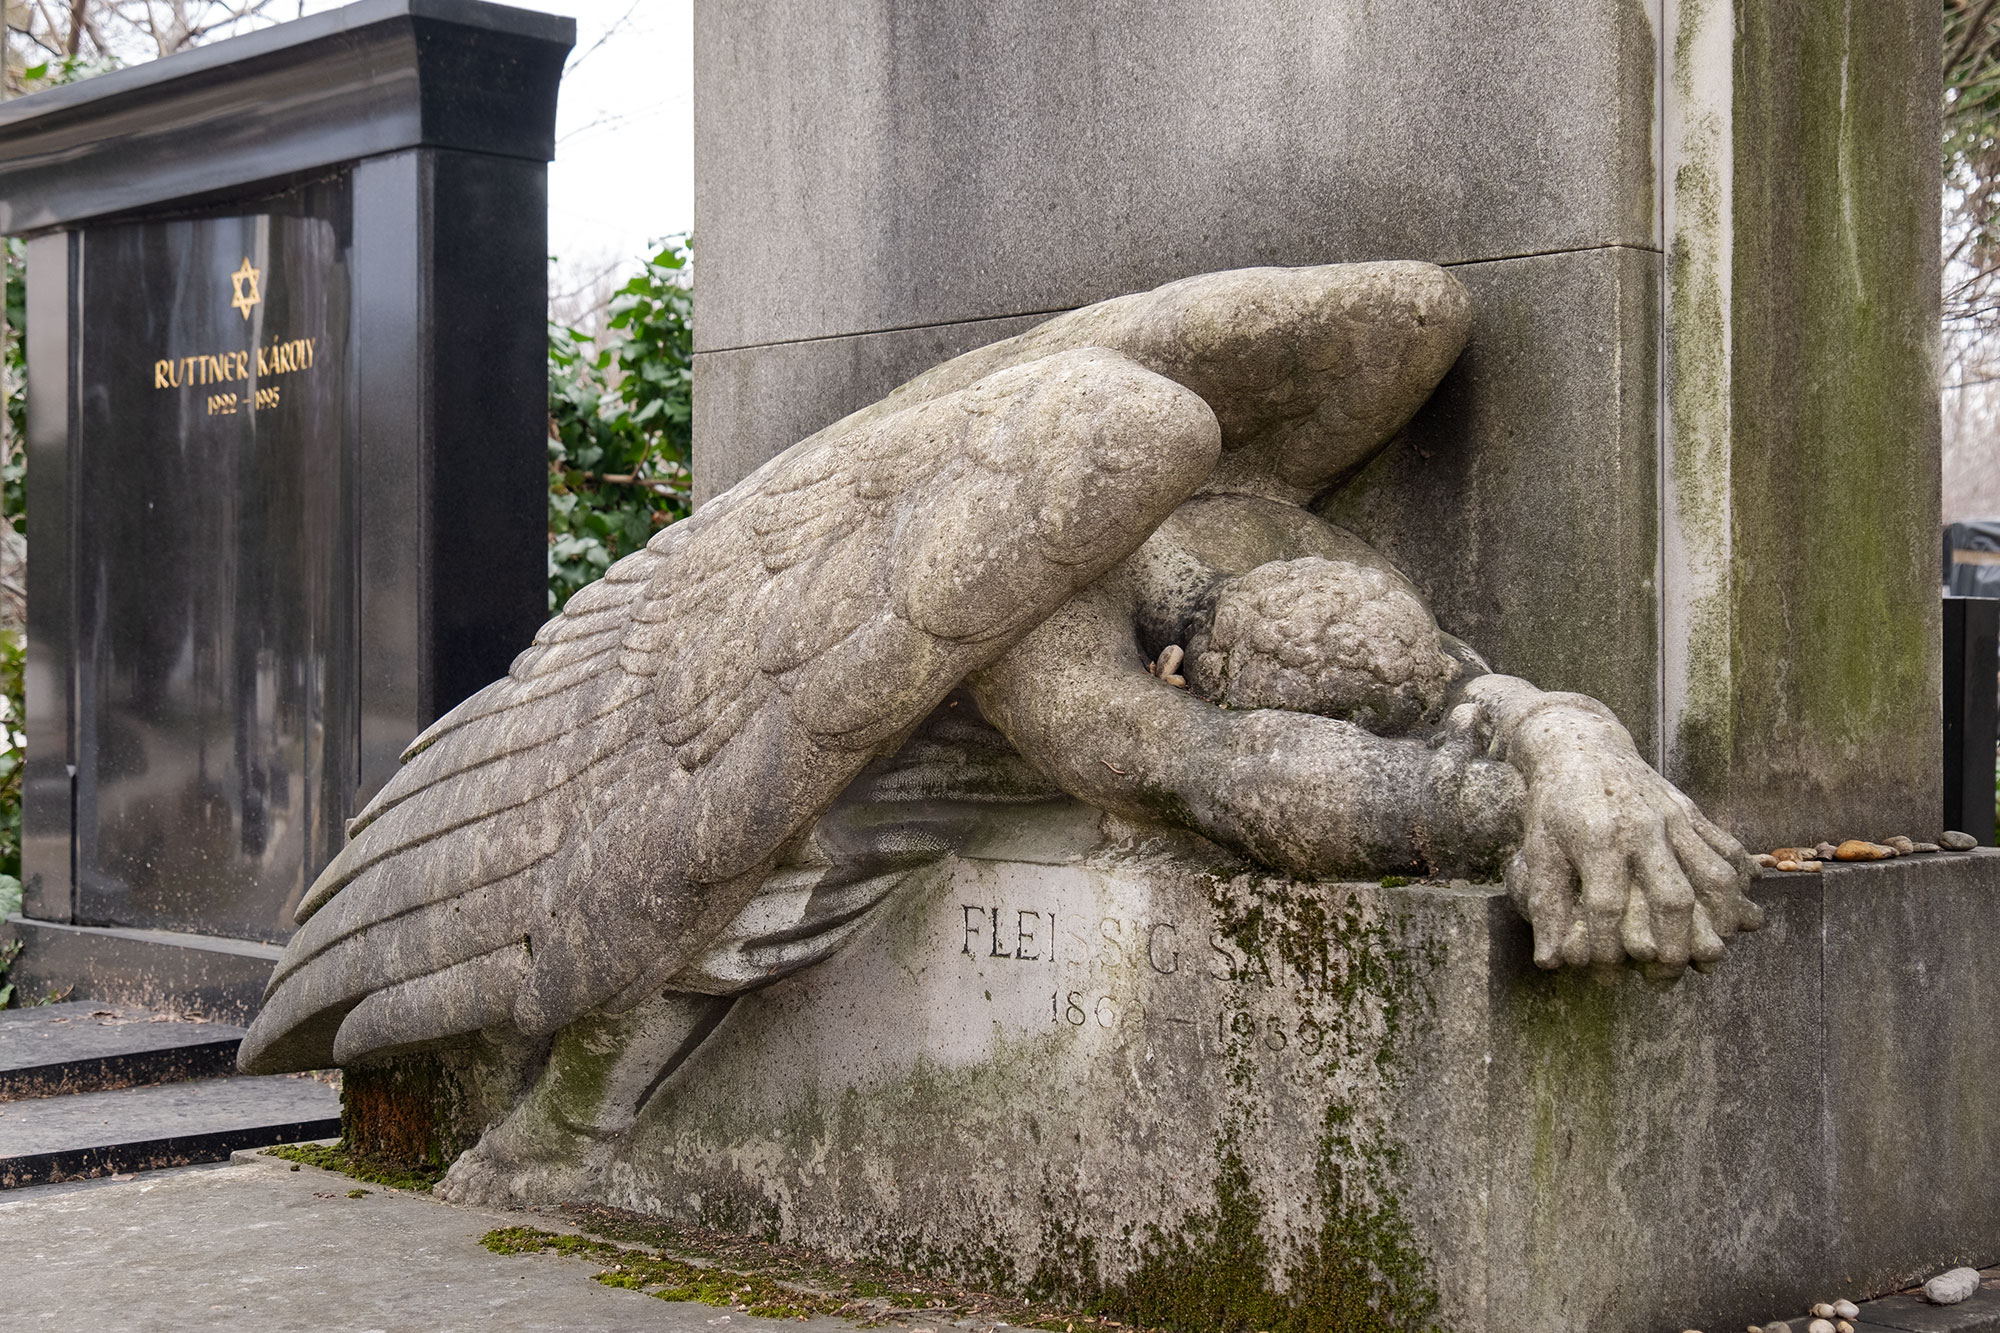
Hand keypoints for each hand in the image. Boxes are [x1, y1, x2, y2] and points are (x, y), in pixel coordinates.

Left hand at [1501, 703, 1761, 978]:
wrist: (1580, 746)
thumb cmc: (1554, 807)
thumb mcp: (1538, 849)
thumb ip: (1546, 905)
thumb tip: (1549, 963)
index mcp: (1598, 837)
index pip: (1607, 905)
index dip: (1607, 946)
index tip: (1605, 972)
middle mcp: (1642, 826)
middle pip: (1672, 897)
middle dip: (1675, 945)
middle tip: (1667, 974)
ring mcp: (1672, 816)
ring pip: (1713, 875)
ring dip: (1719, 920)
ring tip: (1711, 951)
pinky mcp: (1690, 810)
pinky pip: (1726, 848)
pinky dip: (1739, 880)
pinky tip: (1739, 908)